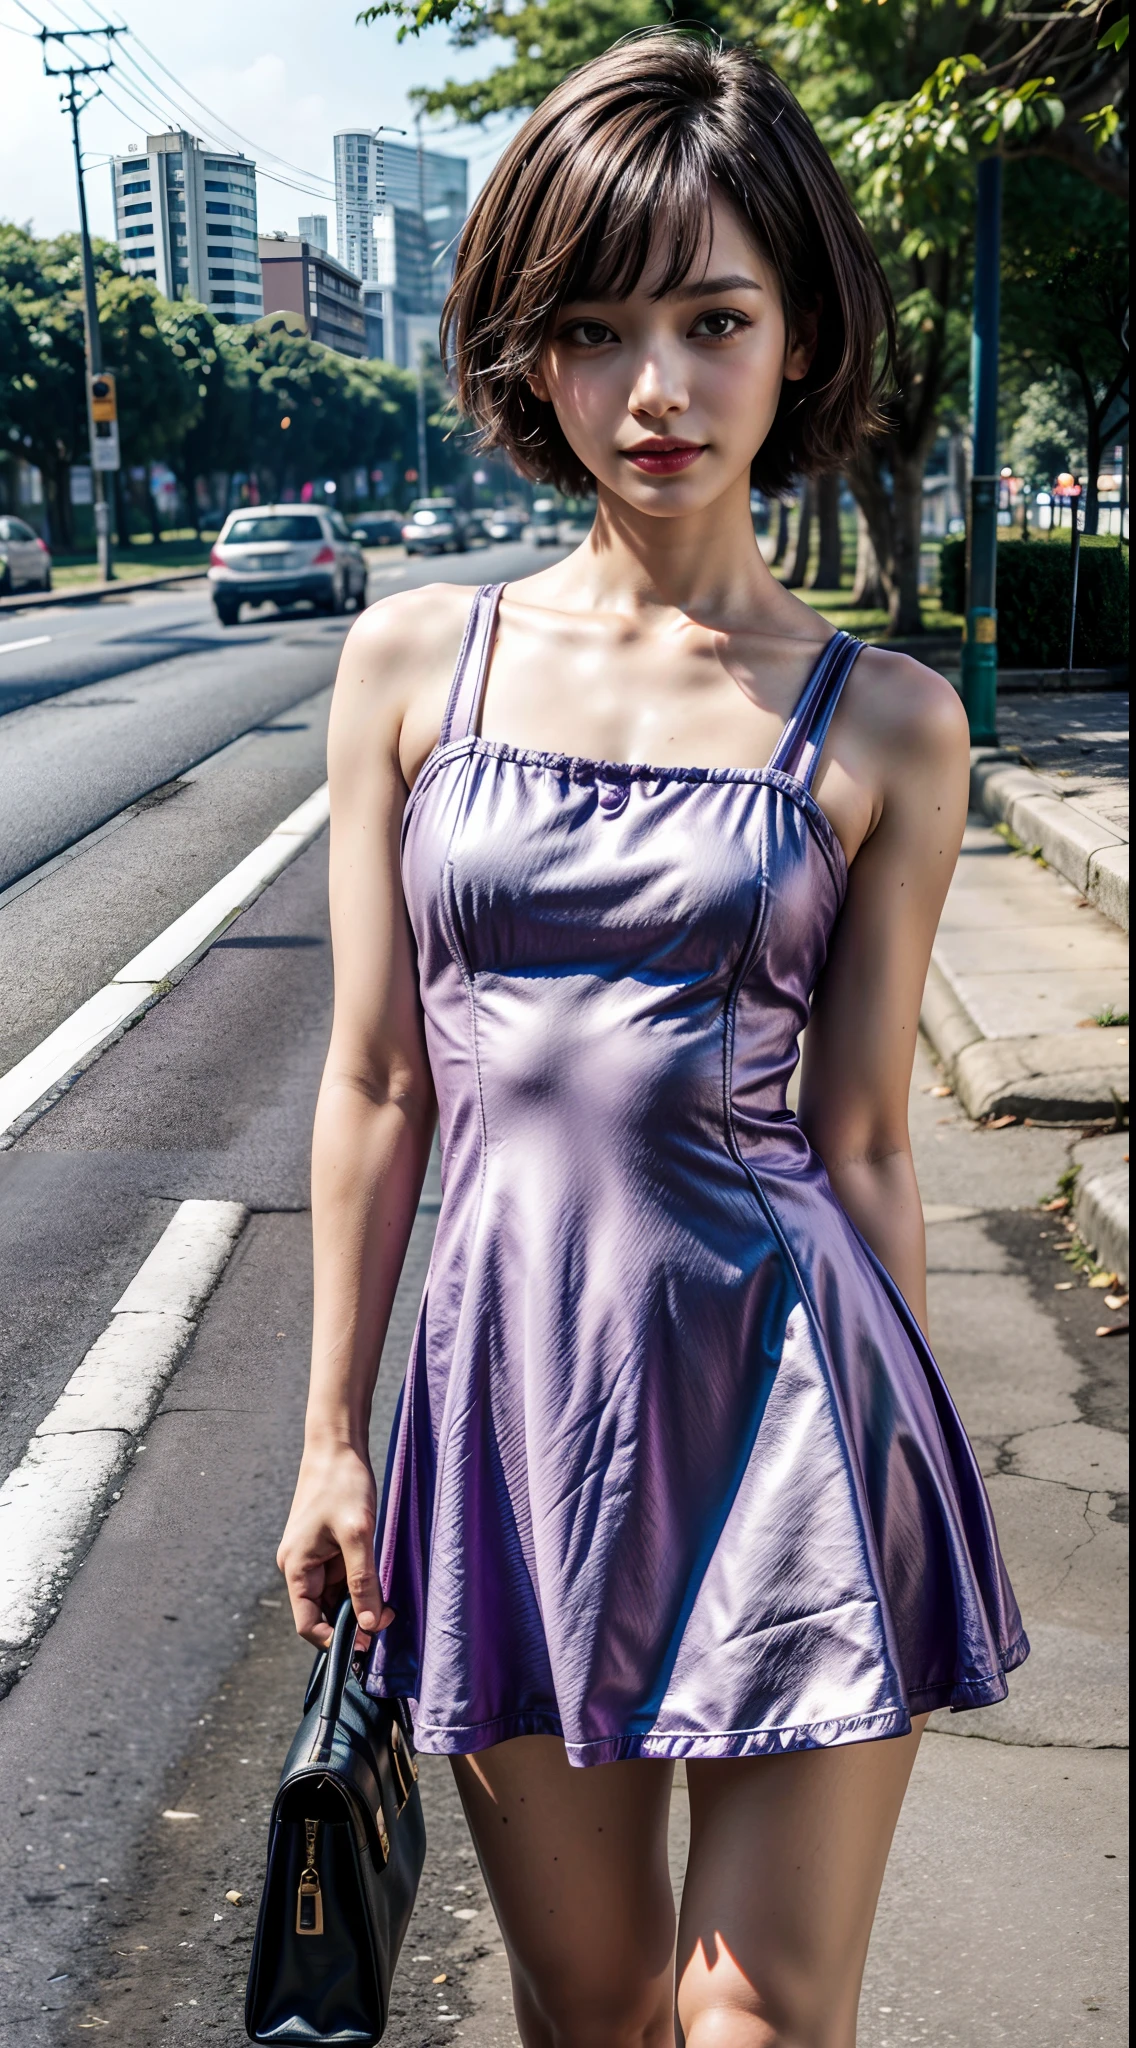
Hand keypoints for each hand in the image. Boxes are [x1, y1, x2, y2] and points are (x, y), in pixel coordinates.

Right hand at [277, 1440, 394, 1648]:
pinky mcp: (327, 1549)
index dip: (336, 1640)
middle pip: (324, 1613)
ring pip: (336, 1598)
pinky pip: (342, 1580)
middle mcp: (300, 1568)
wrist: (338, 1446)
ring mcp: (313, 1558)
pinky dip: (361, 1587)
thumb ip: (363, 1581)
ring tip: (389, 1606)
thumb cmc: (342, 1484)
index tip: (369, 1644)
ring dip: (360, 1605)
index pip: (309, 1624)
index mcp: (295, 1568)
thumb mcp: (357, 1534)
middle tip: (388, 1622)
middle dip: (354, 1623)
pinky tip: (381, 1587)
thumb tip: (370, 1625)